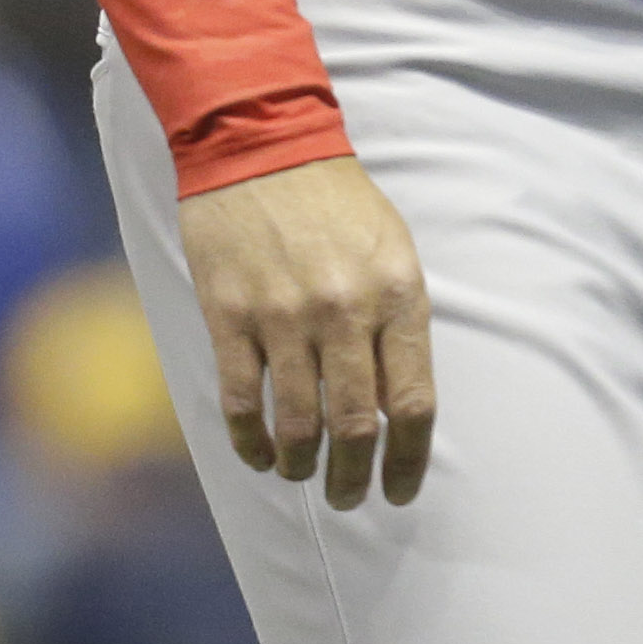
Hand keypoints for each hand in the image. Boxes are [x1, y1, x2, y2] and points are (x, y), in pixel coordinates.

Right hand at [176, 153, 436, 508]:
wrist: (263, 144)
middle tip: (347, 499)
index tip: (400, 491)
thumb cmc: (338, 203)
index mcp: (398, 294)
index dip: (409, 461)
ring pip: (298, 424)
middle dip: (353, 479)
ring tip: (303, 478)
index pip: (412, 402)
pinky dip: (251, 443)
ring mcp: (284, 316)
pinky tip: (260, 457)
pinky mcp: (229, 316)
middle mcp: (345, 311)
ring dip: (302, 468)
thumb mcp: (393, 252)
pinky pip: (242, 402)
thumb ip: (397, 326)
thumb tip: (392, 408)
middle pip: (355, 427)